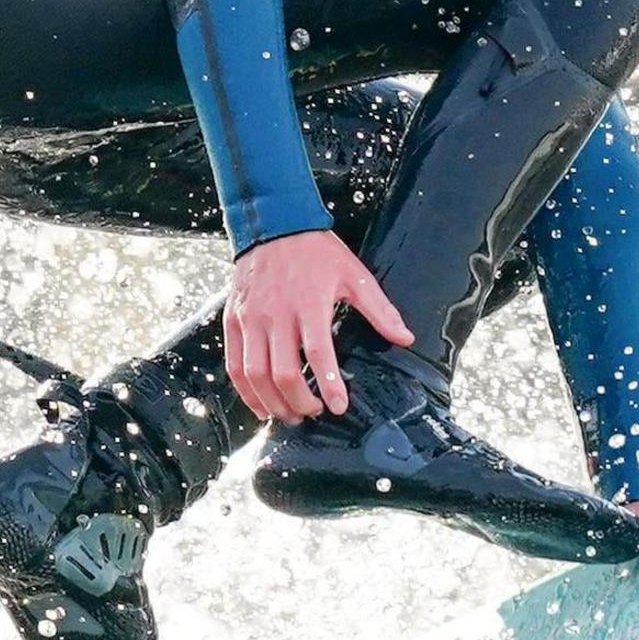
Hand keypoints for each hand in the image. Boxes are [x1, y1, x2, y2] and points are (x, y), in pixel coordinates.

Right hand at [224, 230, 412, 425]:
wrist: (272, 224)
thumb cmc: (315, 251)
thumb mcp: (354, 275)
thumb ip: (380, 310)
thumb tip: (405, 338)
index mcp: (309, 303)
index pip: (317, 353)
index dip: (328, 385)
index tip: (338, 407)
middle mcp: (276, 314)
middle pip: (283, 372)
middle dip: (300, 402)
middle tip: (314, 413)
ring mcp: (251, 319)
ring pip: (255, 374)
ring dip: (272, 402)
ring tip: (290, 415)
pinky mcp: (233, 321)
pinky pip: (234, 364)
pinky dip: (244, 391)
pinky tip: (260, 404)